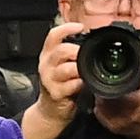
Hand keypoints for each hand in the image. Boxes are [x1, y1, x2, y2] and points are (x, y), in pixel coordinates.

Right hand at [20, 22, 84, 138]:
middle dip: (77, 51)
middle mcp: (46, 65)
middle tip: (86, 55)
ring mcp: (49, 79)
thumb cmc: (61, 86)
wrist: (50, 111)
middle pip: (60, 50)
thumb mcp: (64, 66)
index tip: (80, 27)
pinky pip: (71, 85)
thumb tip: (93, 41)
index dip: (66, 28)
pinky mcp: (55, 93)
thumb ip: (73, 54)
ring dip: (79, 68)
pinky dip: (80, 84)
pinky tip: (84, 84)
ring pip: (65, 68)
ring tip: (85, 72)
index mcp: (48, 55)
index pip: (53, 35)